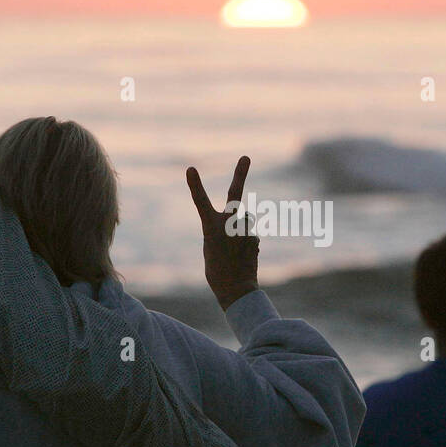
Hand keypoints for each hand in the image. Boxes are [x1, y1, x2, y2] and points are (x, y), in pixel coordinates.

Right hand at [186, 156, 259, 310]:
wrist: (235, 289)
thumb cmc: (217, 271)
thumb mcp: (212, 246)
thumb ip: (224, 229)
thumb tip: (242, 223)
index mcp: (210, 226)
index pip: (200, 201)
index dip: (195, 185)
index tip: (190, 168)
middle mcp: (229, 223)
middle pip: (234, 193)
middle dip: (240, 173)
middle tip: (245, 157)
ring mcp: (244, 229)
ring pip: (242, 223)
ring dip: (240, 232)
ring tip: (234, 252)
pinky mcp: (254, 237)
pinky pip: (248, 236)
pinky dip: (245, 244)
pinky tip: (243, 257)